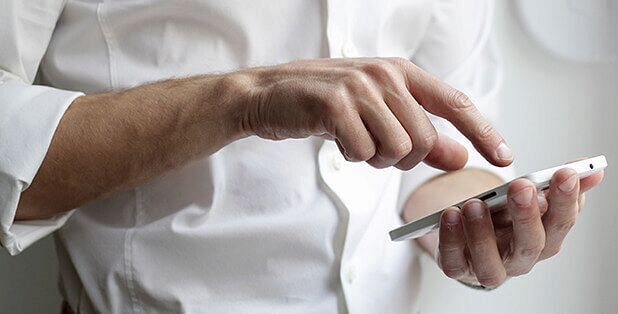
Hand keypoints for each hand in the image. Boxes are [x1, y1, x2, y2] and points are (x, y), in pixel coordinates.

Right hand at [232, 58, 512, 170]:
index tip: (504, 157)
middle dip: (403, 158)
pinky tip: (336, 139)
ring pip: (397, 149)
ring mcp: (360, 87)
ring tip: (354, 141)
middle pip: (424, 139)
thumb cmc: (324, 103)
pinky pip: (363, 152)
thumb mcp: (377, 113)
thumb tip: (460, 157)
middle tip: (374, 148)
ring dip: (375, 158)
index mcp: (401, 72)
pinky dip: (352, 156)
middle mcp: (385, 74)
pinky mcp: (335, 105)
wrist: (268, 94)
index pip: (455, 103)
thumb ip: (420, 134)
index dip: (483, 132)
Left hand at [436, 165, 603, 287]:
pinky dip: (451, 240)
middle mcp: (520, 259)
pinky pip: (453, 262)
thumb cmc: (504, 217)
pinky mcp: (458, 268)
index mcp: (544, 239)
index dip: (566, 200)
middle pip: (530, 244)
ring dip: (482, 233)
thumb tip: (593, 169)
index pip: (561, 223)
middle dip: (527, 215)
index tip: (565, 173)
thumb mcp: (530, 197)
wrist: (470, 234)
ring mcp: (488, 267)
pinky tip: (449, 215)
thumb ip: (557, 184)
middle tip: (521, 186)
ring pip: (490, 263)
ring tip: (475, 204)